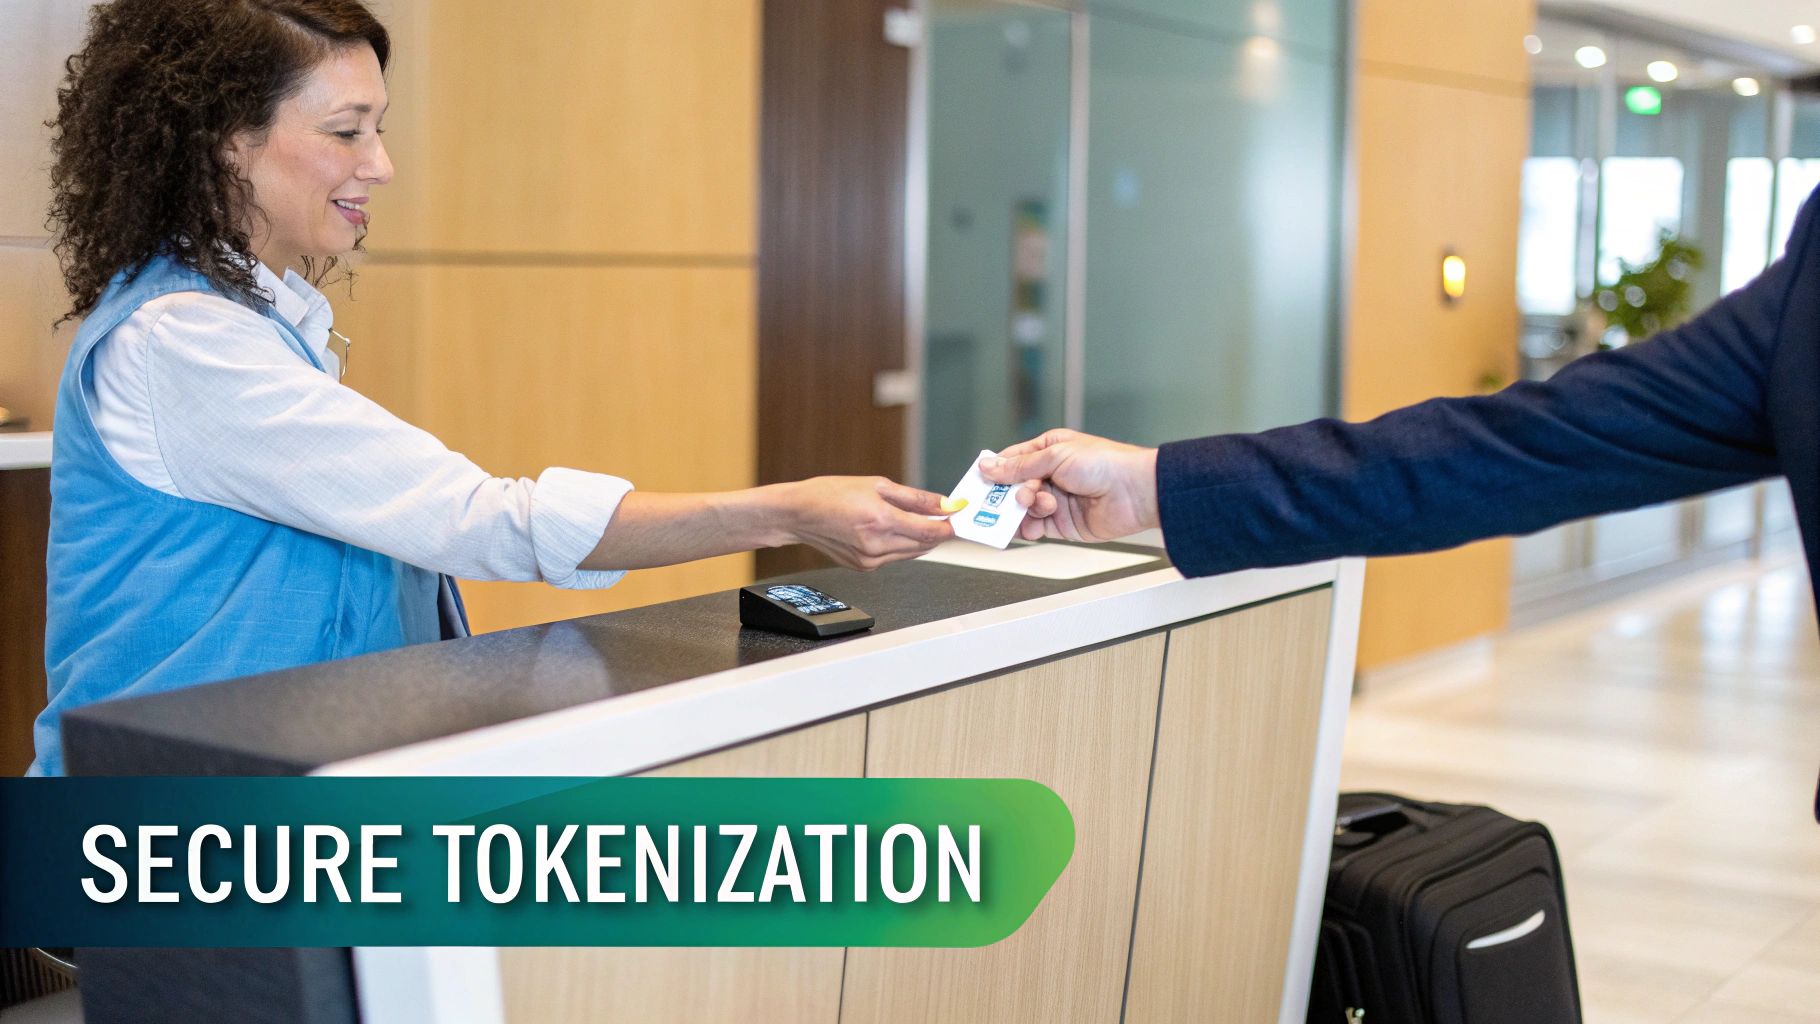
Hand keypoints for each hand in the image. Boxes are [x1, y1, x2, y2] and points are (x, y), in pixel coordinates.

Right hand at [784, 476, 955, 569]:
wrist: (799, 514)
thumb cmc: (831, 493)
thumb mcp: (877, 485)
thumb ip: (916, 498)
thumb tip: (945, 504)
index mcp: (881, 520)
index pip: (930, 531)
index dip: (949, 525)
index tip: (958, 515)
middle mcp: (876, 545)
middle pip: (925, 546)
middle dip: (938, 531)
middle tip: (943, 515)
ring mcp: (870, 560)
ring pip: (912, 553)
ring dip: (921, 539)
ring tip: (918, 519)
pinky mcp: (864, 567)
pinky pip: (895, 556)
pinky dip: (902, 544)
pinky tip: (893, 529)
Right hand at [979, 429, 1157, 542]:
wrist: (1136, 492)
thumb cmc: (1104, 463)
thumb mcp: (1056, 456)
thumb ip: (1020, 466)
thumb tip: (988, 466)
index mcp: (1048, 450)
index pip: (1011, 460)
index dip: (994, 471)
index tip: (978, 483)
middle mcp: (1050, 475)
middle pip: (1013, 487)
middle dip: (1008, 494)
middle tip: (1008, 499)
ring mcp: (1055, 500)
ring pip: (1022, 508)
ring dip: (1024, 509)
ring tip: (1036, 506)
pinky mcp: (1061, 523)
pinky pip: (1035, 527)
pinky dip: (1031, 527)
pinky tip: (1037, 524)